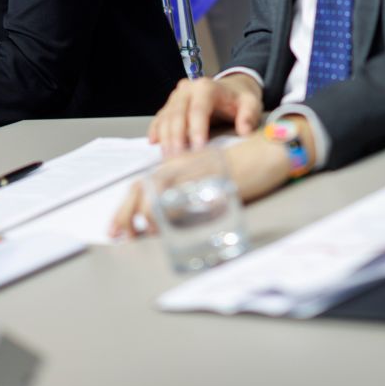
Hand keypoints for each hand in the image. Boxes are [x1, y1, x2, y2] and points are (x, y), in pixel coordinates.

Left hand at [109, 132, 296, 238]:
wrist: (267, 151)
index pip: (143, 184)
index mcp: (179, 165)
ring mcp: (194, 172)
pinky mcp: (208, 179)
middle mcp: (181, 165)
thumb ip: (190, 196)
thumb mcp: (209, 180)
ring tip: (134, 233)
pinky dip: (167, 211)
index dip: (126, 206)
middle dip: (125, 212)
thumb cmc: (241, 167)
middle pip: (143, 187)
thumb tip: (169, 222)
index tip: (117, 228)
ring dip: (142, 213)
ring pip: (157, 190)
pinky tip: (160, 226)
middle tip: (116, 234)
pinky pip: (182, 195)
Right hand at [147, 74, 262, 156]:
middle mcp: (188, 89)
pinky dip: (157, 130)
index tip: (199, 148)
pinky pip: (160, 117)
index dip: (197, 129)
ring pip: (166, 116)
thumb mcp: (251, 103)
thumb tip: (244, 131)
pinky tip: (155, 143)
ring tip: (169, 157)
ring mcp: (177, 96)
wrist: (231, 89)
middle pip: (178, 113)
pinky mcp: (171, 105)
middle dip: (177, 136)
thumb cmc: (239, 99)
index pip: (199, 109)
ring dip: (165, 137)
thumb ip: (249, 115)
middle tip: (178, 157)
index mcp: (207, 87)